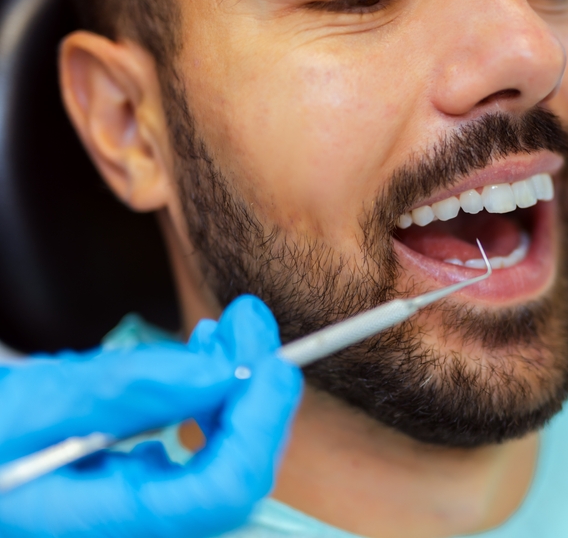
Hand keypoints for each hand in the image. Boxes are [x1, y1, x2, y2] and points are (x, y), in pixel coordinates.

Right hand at [0, 296, 301, 537]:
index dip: (262, 425)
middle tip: (247, 321)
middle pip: (230, 470)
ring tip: (223, 331)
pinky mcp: (123, 487)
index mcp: (98, 526)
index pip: (222, 491)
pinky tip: (193, 361)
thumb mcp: (25, 405)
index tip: (272, 361)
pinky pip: (187, 448)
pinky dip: (200, 397)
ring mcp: (126, 510)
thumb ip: (121, 391)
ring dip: (232, 386)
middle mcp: (124, 528)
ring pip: (215, 455)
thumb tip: (220, 371)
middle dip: (253, 391)